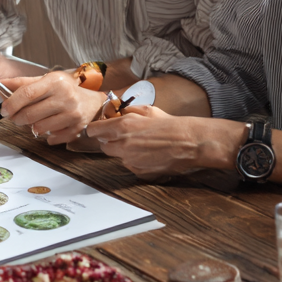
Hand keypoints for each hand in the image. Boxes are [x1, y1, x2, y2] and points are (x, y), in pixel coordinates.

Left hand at [0, 72, 105, 144]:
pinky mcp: (76, 129)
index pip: (27, 93)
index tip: (4, 109)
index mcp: (55, 82)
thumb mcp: (47, 80)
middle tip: (16, 117)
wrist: (93, 103)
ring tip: (36, 120)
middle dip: (18, 118)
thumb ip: (23, 83)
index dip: (12, 103)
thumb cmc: (66, 90)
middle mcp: (65, 97)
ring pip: (39, 128)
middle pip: (30, 114)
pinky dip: (47, 135)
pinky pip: (51, 138)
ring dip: (32, 127)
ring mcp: (72, 114)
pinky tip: (50, 127)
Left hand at [87, 106, 239, 179]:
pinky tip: (148, 154)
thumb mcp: (147, 110)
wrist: (188, 142)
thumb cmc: (170, 124)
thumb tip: (117, 112)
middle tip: (122, 136)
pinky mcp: (138, 171)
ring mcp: (130, 160)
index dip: (95, 130)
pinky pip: (130, 165)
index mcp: (123, 126)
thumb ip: (128, 111)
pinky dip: (134, 161)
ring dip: (122, 151)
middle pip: (103, 146)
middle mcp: (122, 144)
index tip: (98, 130)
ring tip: (140, 145)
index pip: (93, 131)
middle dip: (109, 141)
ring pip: (117, 156)